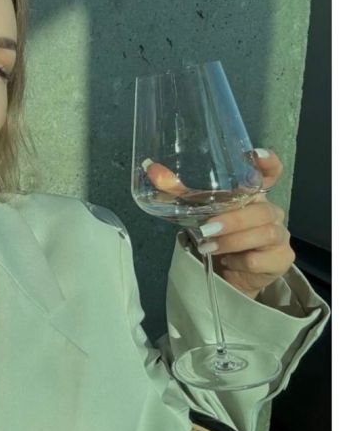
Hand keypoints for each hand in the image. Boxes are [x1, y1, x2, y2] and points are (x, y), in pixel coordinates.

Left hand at [145, 150, 294, 298]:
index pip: (271, 174)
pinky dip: (243, 261)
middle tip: (207, 228)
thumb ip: (176, 191)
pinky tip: (228, 262)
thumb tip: (151, 169)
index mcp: (253, 196)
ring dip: (234, 240)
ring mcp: (278, 236)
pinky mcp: (280, 260)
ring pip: (266, 232)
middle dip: (234, 219)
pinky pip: (266, 258)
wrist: (227, 275)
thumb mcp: (196, 212)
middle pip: (263, 209)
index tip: (256, 155)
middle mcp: (269, 212)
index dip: (268, 163)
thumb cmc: (216, 236)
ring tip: (208, 246)